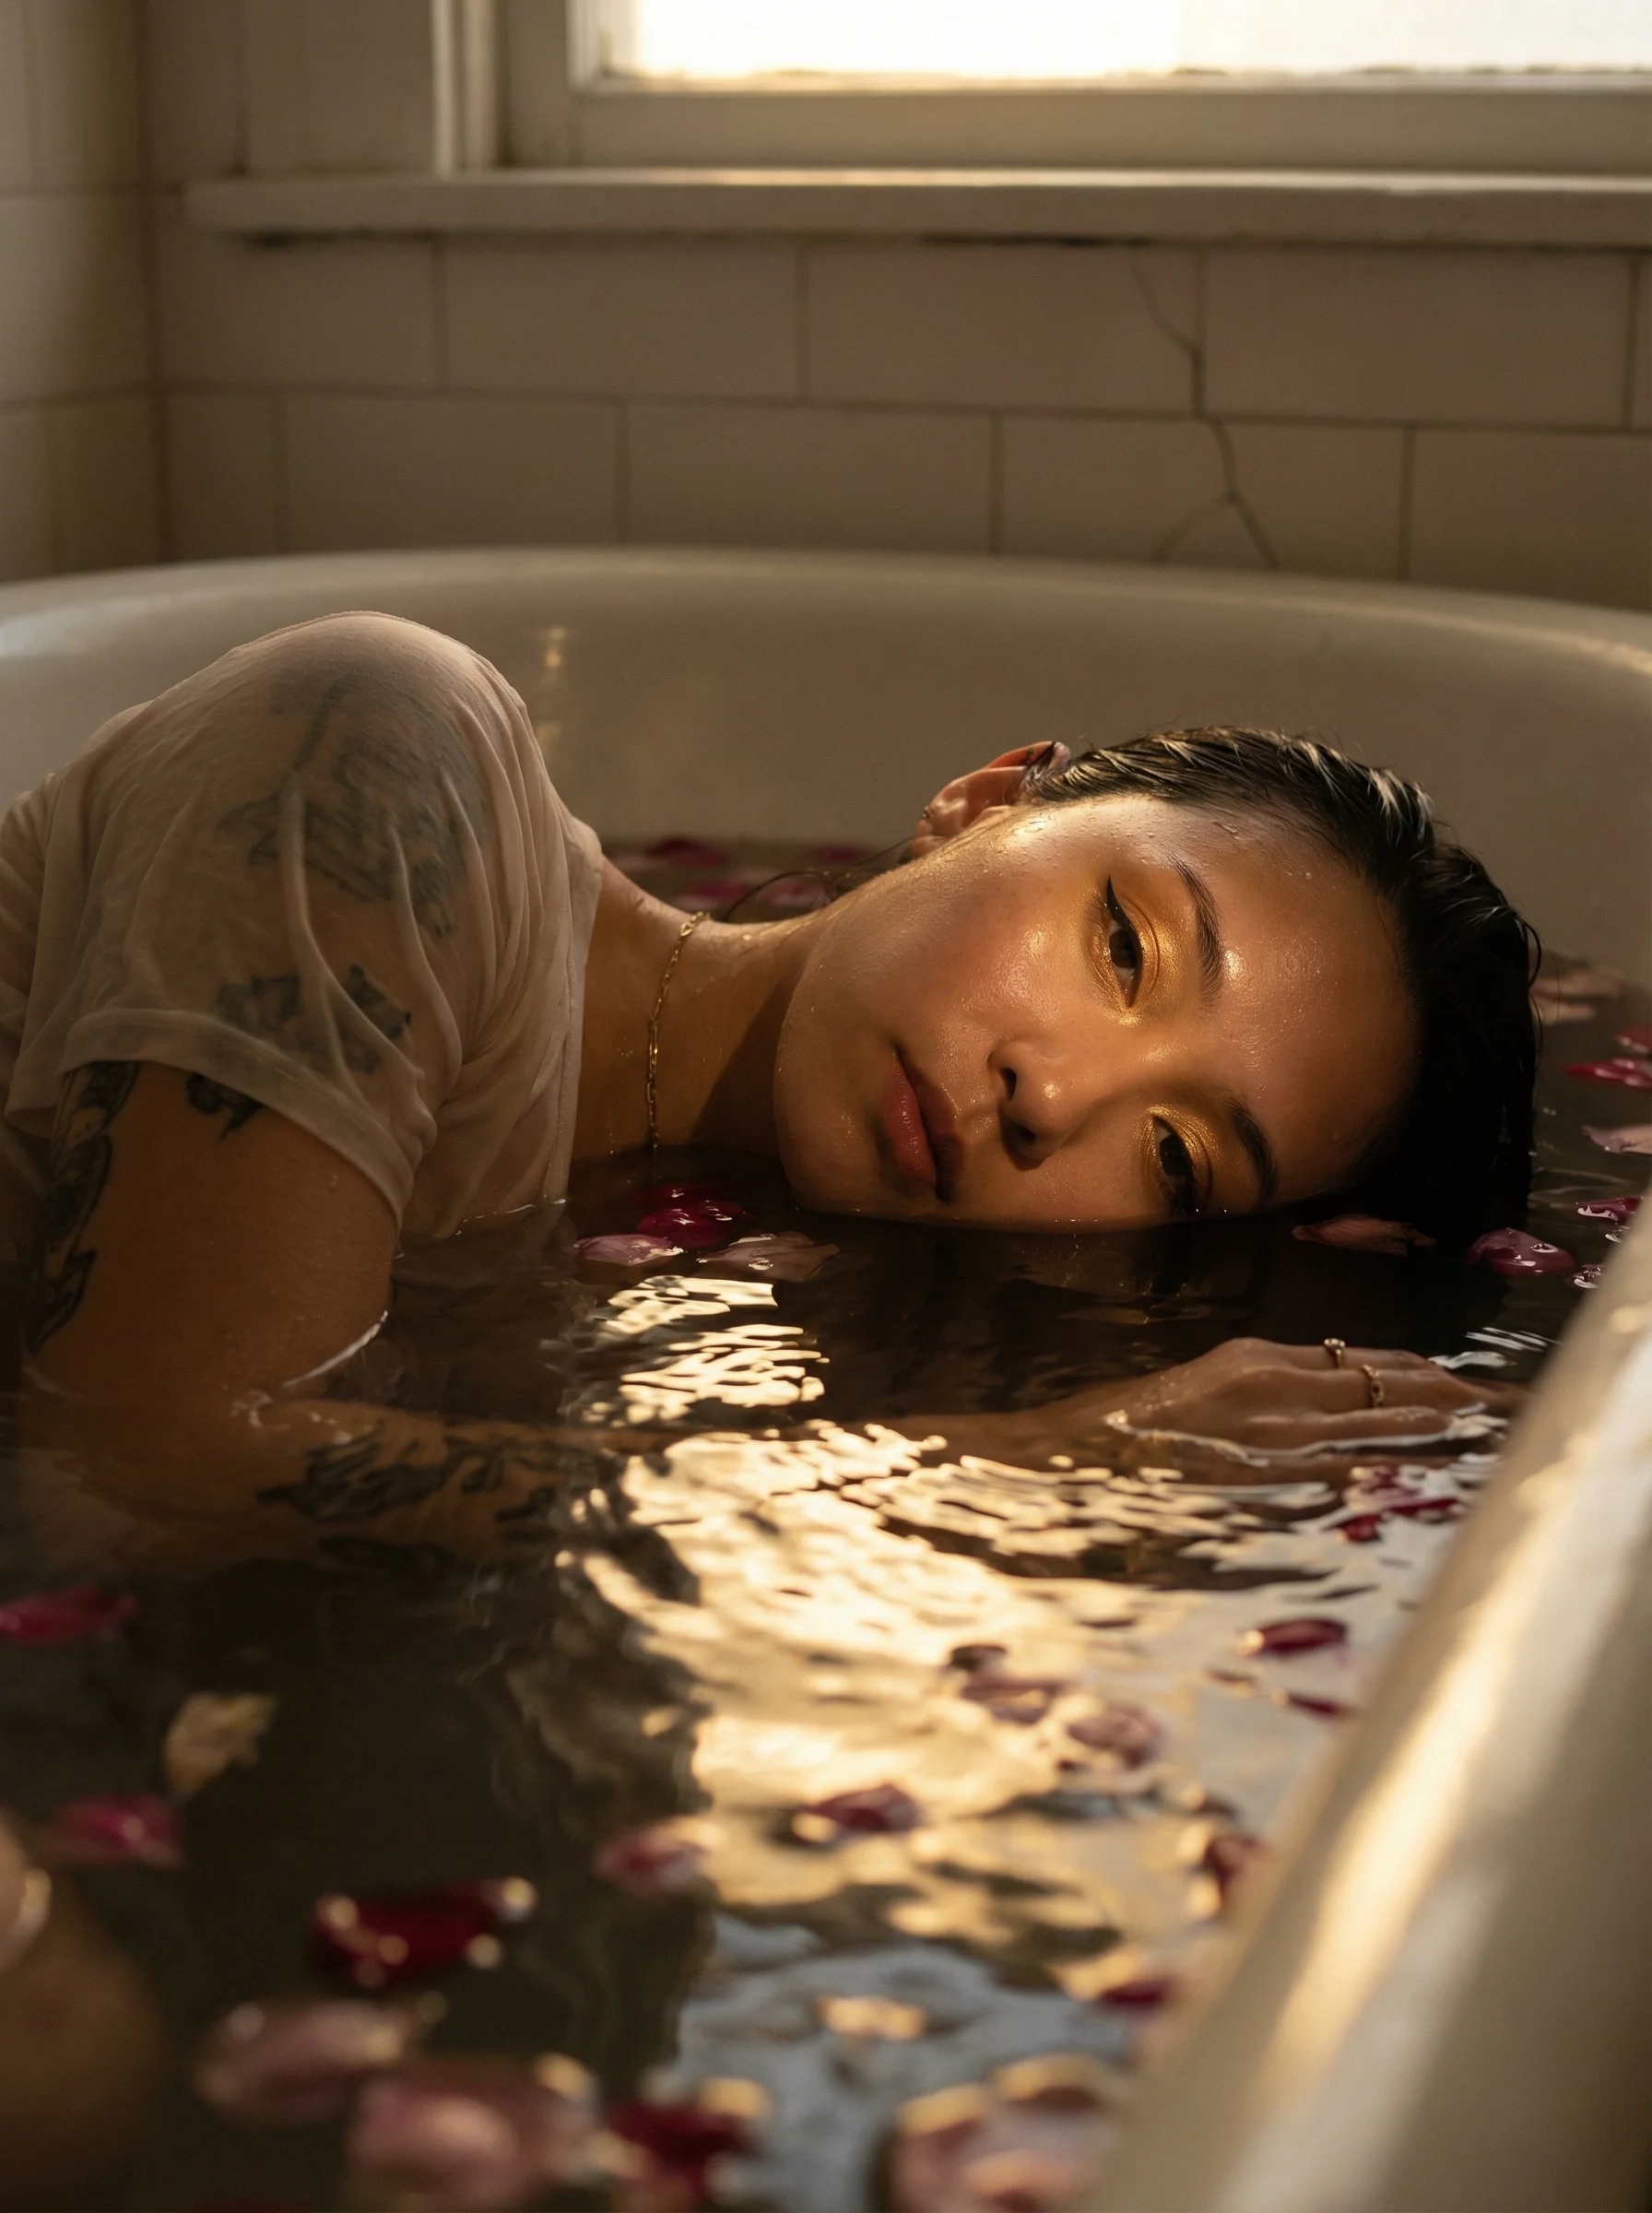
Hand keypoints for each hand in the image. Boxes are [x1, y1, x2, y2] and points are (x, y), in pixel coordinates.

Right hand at [935, 1337, 1522, 1472]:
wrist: (1058, 1459)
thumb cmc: (1114, 1435)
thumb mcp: (1189, 1399)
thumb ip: (1246, 1402)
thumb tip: (1294, 1421)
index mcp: (1250, 1362)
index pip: (1354, 1362)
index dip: (1410, 1373)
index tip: (1454, 1383)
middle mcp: (1267, 1383)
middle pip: (1379, 1383)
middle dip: (1441, 1393)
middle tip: (1496, 1404)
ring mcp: (1262, 1426)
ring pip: (1370, 1418)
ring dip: (1427, 1423)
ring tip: (1480, 1428)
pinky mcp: (1252, 1468)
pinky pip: (1334, 1466)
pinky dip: (1379, 1466)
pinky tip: (1413, 1474)